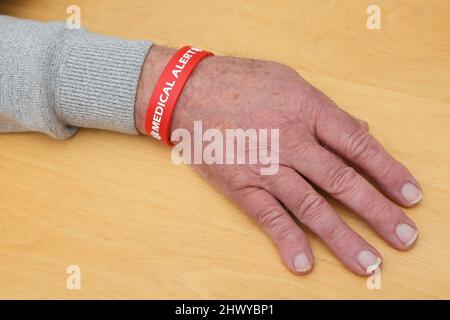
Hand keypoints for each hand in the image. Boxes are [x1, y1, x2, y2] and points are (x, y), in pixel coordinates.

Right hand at [135, 46, 421, 275]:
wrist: (186, 92)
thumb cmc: (241, 82)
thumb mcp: (290, 81)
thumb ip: (326, 109)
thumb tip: (361, 129)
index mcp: (308, 110)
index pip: (358, 144)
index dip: (388, 171)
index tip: (410, 195)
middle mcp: (291, 141)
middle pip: (342, 181)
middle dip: (377, 211)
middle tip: (404, 236)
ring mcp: (266, 166)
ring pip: (311, 206)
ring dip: (342, 237)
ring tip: (368, 263)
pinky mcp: (240, 185)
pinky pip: (268, 217)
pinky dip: (287, 241)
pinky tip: (304, 263)